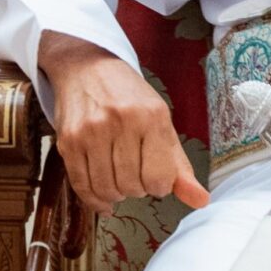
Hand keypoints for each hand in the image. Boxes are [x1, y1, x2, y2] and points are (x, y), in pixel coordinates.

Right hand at [38, 32, 209, 215]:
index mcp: (151, 116)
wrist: (88, 69)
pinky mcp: (68, 141)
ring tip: (119, 178)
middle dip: (136, 189)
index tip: (156, 176)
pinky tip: (102, 196)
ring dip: (115, 194)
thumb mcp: (161, 123)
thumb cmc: (130, 98)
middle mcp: (121, 121)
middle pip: (131, 186)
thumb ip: (179, 166)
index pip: (159, 178)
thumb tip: (201, 201)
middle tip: (136, 174)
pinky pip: (82, 186)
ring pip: (106, 189)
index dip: (159, 185)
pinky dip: (94, 199)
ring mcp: (91, 131)